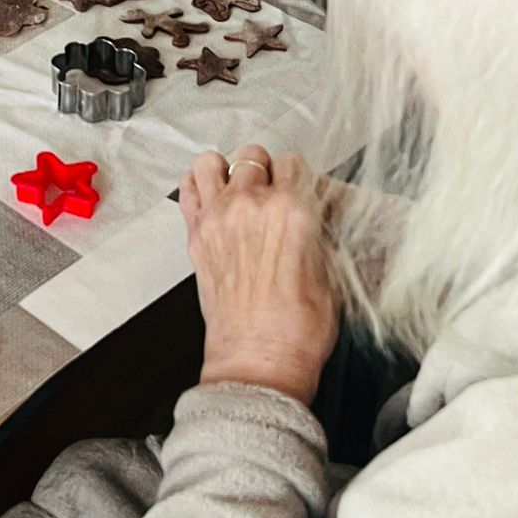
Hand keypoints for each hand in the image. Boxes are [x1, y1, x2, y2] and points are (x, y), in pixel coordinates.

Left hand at [179, 147, 338, 403]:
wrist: (259, 361)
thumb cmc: (296, 330)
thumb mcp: (330, 273)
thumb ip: (317, 232)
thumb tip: (315, 214)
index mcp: (292, 211)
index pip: (294, 163)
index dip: (299, 178)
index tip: (300, 190)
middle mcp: (251, 205)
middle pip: (254, 156)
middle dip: (266, 170)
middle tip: (272, 191)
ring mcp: (218, 217)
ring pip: (212, 161)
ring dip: (227, 170)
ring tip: (237, 187)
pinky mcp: (196, 235)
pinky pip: (187, 189)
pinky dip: (197, 186)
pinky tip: (210, 197)